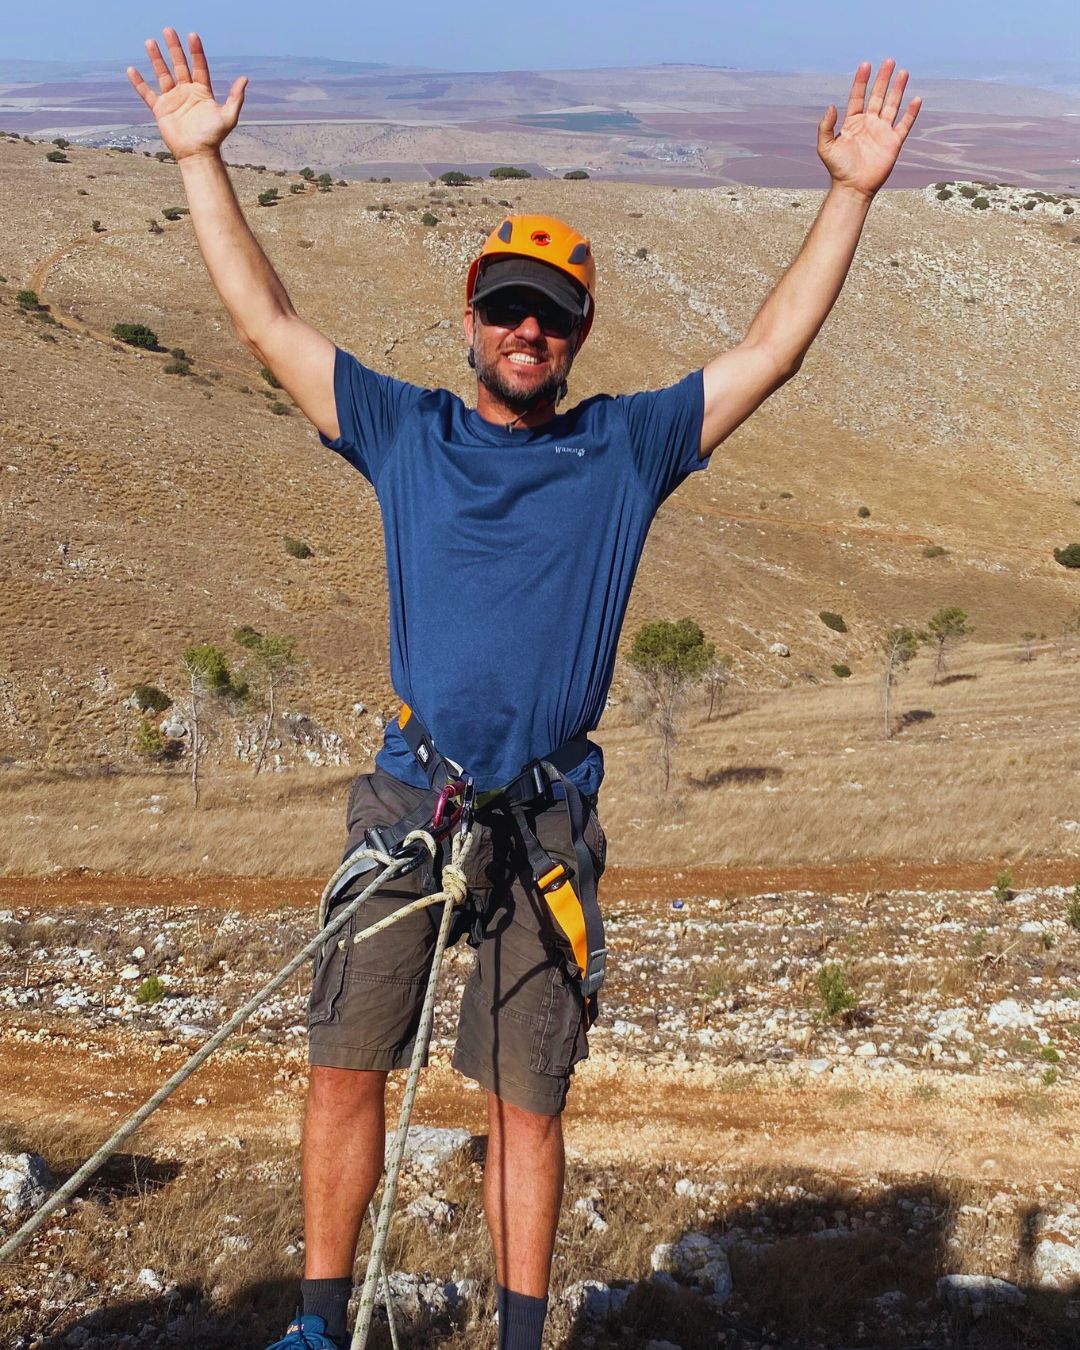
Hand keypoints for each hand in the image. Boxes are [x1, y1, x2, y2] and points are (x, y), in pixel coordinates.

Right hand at [127, 29, 246, 161]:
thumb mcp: (228, 116)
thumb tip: (244, 78)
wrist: (197, 154)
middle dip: (174, 48)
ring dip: (156, 59)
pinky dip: (139, 83)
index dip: (196, 51)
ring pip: (163, 74)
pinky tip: (131, 70)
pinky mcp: (160, 109)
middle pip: (179, 65)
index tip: (192, 36)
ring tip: (150, 42)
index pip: (198, 66)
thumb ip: (235, 97)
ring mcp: (173, 100)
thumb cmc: (214, 137)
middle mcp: (187, 92)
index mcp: (202, 92)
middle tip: (169, 30)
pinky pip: (147, 94)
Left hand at [817, 59, 920, 198]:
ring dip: (898, 89)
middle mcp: (869, 123)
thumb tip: (831, 106)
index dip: (861, 81)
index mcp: (853, 122)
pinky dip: (911, 113)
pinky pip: (904, 124)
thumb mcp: (826, 147)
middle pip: (878, 95)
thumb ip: (826, 127)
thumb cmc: (838, 169)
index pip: (858, 96)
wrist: (853, 187)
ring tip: (903, 72)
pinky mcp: (893, 142)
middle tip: (889, 61)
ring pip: (892, 105)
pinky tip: (916, 99)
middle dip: (883, 78)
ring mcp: (882, 131)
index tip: (866, 65)